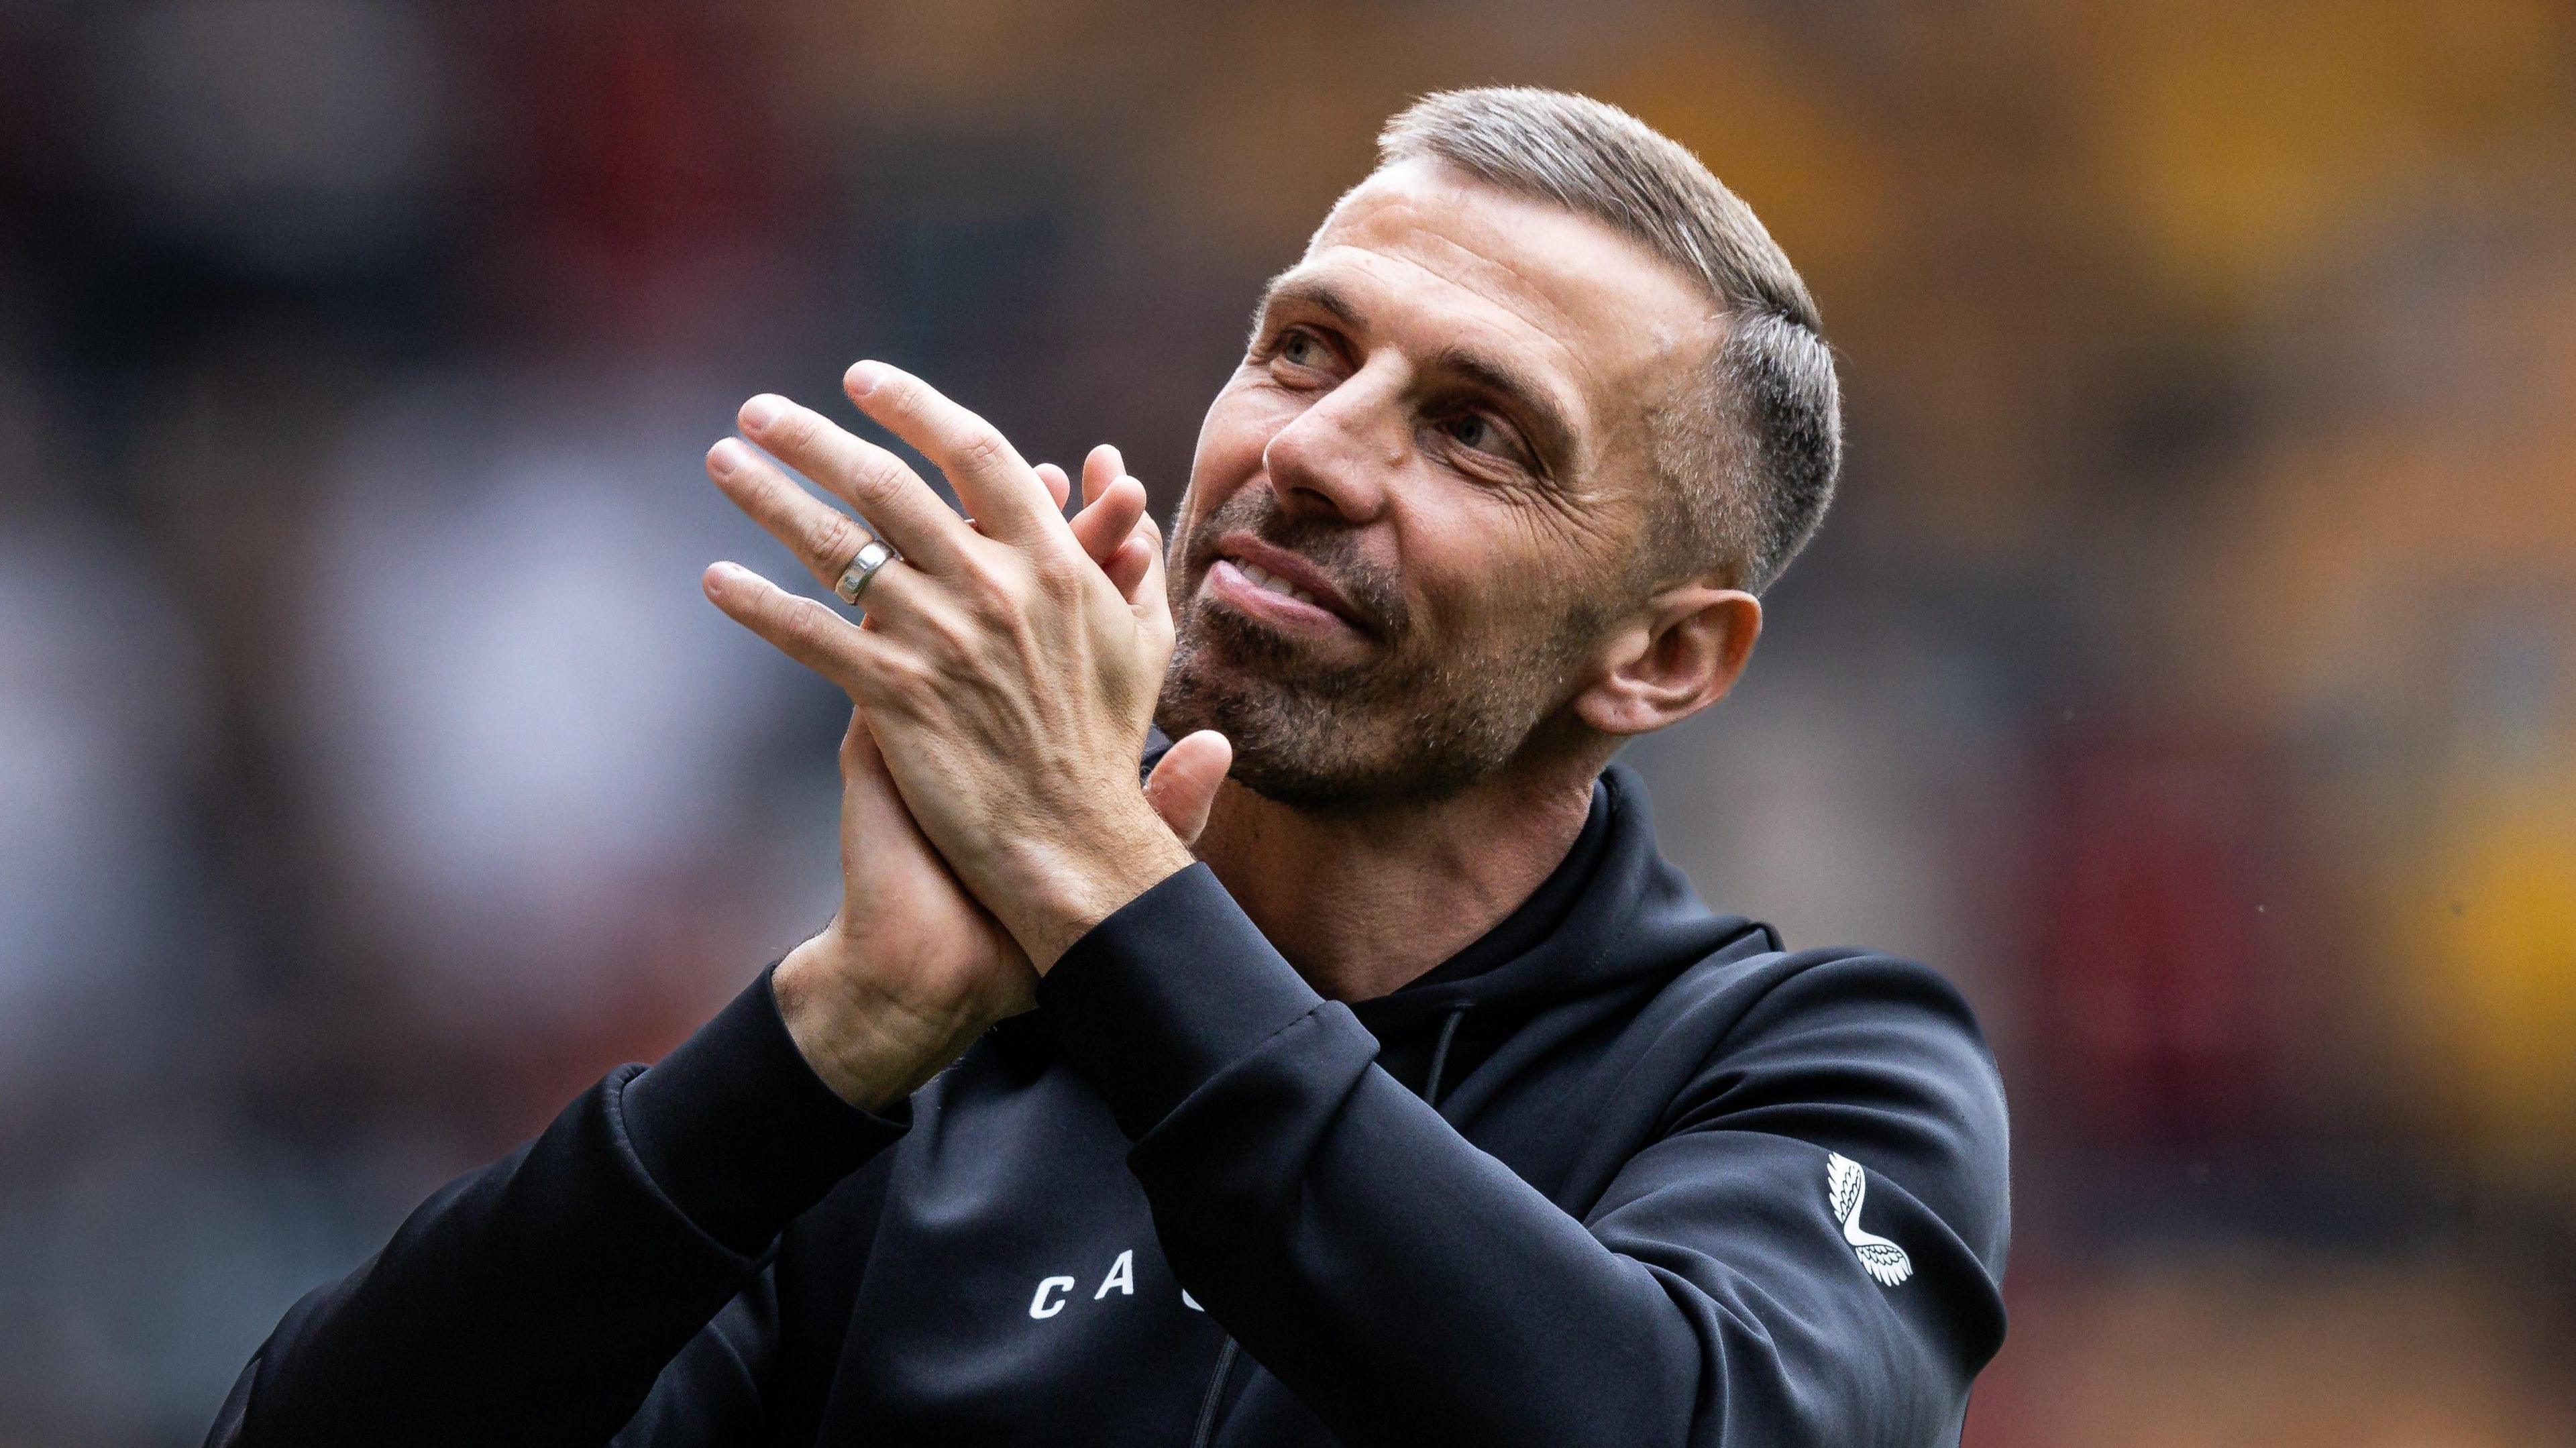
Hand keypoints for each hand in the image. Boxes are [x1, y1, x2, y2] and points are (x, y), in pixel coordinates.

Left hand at [703, 363, 1215, 969]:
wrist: (1075, 845)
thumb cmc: (1108, 743)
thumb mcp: (1141, 639)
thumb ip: (1126, 553)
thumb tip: (1116, 473)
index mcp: (1049, 560)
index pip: (972, 451)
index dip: (913, 406)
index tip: (862, 379)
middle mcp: (990, 587)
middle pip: (883, 482)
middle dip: (812, 437)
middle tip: (759, 410)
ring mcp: (938, 640)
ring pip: (834, 547)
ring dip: (768, 497)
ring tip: (722, 463)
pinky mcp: (893, 699)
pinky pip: (809, 636)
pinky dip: (757, 605)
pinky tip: (716, 579)